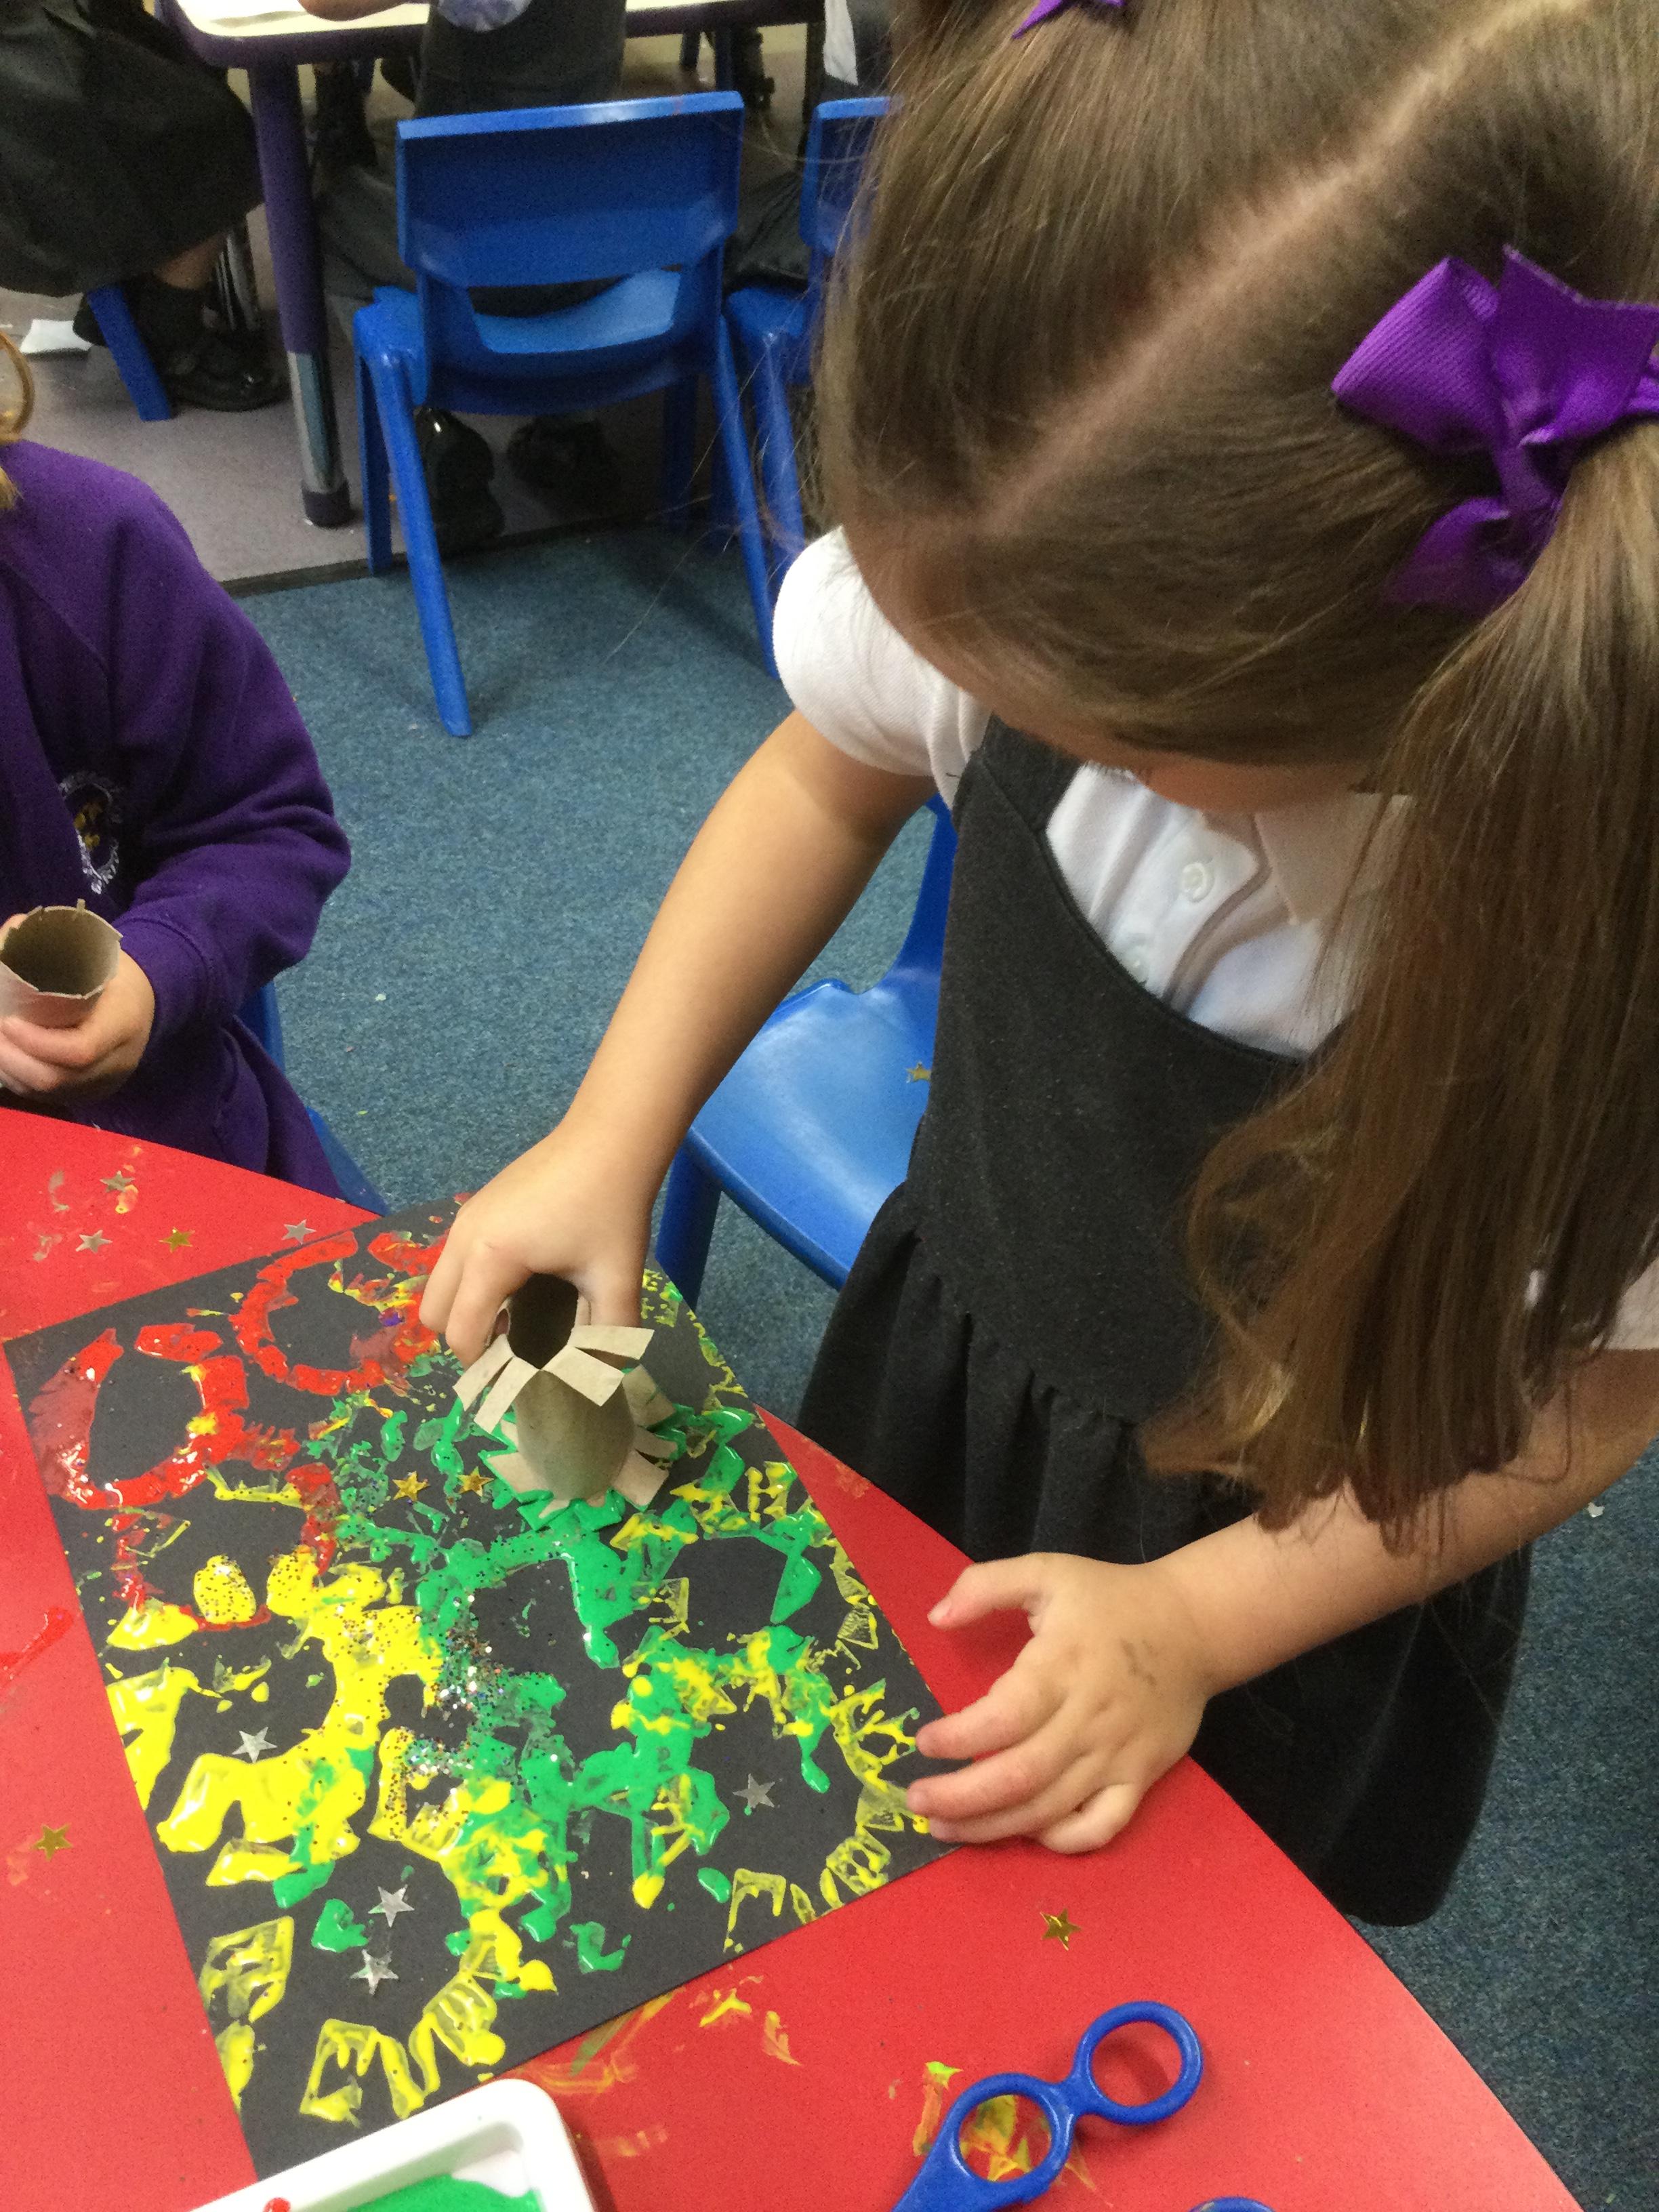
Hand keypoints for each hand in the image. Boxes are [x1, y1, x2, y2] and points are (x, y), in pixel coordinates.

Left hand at [0, 943, 155, 1101]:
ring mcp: (106, 1083)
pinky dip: (21, 1082)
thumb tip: (9, 931)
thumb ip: (54, 946)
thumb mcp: (98, 954)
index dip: (36, 1042)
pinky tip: (7, 1061)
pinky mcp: (93, 1093)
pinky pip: (51, 1098)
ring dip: (12, 1072)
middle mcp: (117, 1062)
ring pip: (49, 1093)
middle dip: (13, 1060)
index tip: (7, 1020)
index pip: (79, 1049)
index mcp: (124, 1024)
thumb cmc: (118, 974)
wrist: (153, 999)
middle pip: (57, 1078)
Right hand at [420, 1116, 657, 1363]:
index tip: (514, 1382)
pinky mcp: (477, 1206)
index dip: (482, 1367)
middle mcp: (464, 1237)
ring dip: (466, 1310)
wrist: (610, 1136)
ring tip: (519, 1319)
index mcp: (491, 1258)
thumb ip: (609, 1334)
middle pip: (433, 1312)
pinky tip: (522, 1284)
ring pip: (439, 1284)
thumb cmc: (611, 1205)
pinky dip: (472, 1284)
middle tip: (513, 1351)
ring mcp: (466, 1218)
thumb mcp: (617, 1276)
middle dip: (463, 1339)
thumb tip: (603, 1376)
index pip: (461, 1332)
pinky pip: (455, 1260)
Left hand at [907, 1553, 1216, 1853]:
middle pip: (1021, 1775)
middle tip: (917, 1802)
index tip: (923, 1742)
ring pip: (1051, 1808)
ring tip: (947, 1829)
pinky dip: (1063, 1840)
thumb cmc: (1112, 1600)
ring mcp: (1118, 1754)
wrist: (1195, 1625)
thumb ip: (986, 1585)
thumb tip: (936, 1618)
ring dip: (994, 1827)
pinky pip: (1102, 1825)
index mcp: (1062, 1666)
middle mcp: (1088, 1718)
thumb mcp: (1047, 1571)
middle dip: (962, 1798)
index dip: (959, 1737)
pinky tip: (1026, 1833)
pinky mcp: (1142, 1777)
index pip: (1005, 1717)